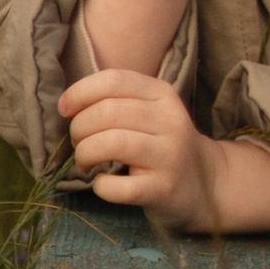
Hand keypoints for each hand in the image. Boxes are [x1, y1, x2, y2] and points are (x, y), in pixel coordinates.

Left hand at [59, 68, 218, 226]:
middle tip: (77, 143)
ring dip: (85, 153)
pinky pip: (121, 187)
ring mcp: (169, 155)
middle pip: (108, 112)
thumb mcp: (150, 111)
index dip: (80, 92)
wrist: (205, 183)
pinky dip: (101, 186)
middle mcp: (170, 120)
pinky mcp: (164, 189)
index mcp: (163, 93)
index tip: (64, 109)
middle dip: (79, 128)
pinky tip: (101, 184)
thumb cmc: (162, 144)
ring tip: (84, 162)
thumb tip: (66, 104)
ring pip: (112, 143)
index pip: (113, 80)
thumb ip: (117, 101)